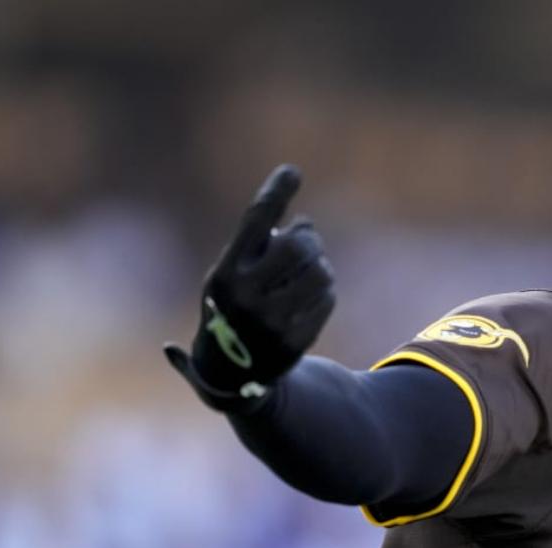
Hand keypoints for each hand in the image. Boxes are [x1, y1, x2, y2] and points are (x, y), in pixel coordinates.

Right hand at [164, 164, 334, 408]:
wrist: (228, 371)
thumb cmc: (235, 306)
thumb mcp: (233, 273)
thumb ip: (260, 247)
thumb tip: (306, 226)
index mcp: (225, 273)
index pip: (254, 223)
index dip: (275, 194)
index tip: (292, 172)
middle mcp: (244, 296)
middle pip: (299, 246)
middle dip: (309, 240)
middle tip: (306, 242)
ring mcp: (269, 321)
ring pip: (320, 273)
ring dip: (320, 267)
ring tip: (309, 272)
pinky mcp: (293, 341)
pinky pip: (327, 300)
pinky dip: (324, 293)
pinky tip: (311, 298)